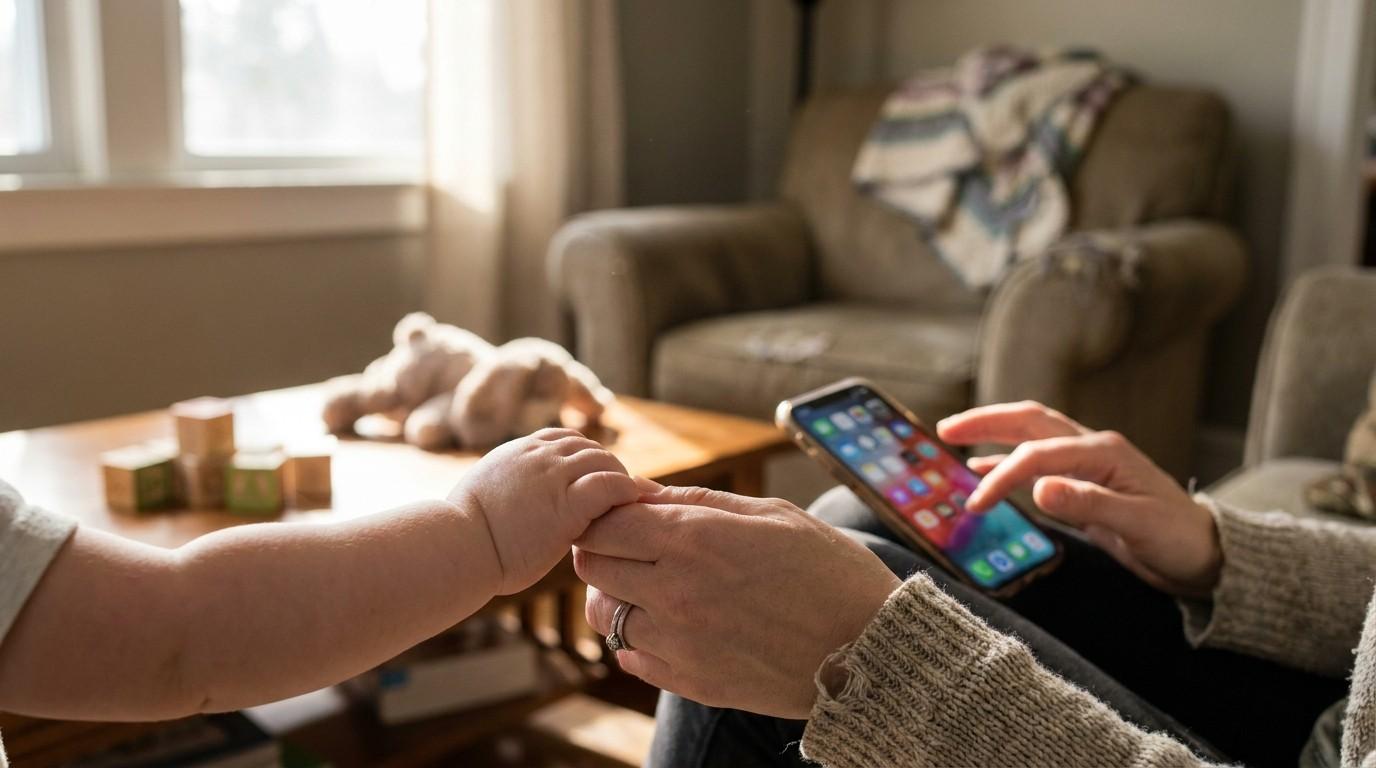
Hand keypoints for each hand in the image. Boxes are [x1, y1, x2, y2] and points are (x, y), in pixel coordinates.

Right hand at [449, 428, 637, 593]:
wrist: (457, 549)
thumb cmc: (463, 536)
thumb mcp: (484, 494)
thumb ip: (508, 486)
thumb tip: (513, 498)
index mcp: (517, 452)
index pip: (564, 438)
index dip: (584, 456)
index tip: (592, 476)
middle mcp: (537, 456)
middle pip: (588, 447)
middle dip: (606, 466)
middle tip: (618, 492)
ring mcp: (554, 476)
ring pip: (603, 461)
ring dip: (618, 478)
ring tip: (626, 501)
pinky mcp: (568, 503)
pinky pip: (611, 485)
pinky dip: (624, 491)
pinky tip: (628, 505)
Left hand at [574, 485, 900, 718]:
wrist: (872, 648)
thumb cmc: (828, 569)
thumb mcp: (770, 513)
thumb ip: (698, 501)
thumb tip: (643, 492)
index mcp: (693, 539)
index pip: (603, 523)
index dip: (607, 515)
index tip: (625, 515)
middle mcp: (674, 591)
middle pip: (593, 566)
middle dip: (605, 551)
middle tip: (636, 548)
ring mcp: (678, 642)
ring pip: (604, 615)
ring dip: (619, 597)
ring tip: (654, 588)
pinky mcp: (690, 681)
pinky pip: (632, 656)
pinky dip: (640, 639)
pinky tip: (675, 625)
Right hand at [937, 401, 1220, 598]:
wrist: (1205, 554)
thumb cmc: (1177, 539)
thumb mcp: (1136, 525)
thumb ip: (1087, 504)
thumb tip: (1038, 488)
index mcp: (1103, 453)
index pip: (1038, 455)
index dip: (1002, 475)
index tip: (977, 505)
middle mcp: (1093, 448)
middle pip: (1031, 421)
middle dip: (987, 422)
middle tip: (945, 429)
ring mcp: (1089, 463)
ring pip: (1032, 435)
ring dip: (993, 433)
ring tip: (953, 438)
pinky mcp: (1084, 482)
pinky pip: (1038, 461)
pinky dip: (1007, 461)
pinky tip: (983, 468)